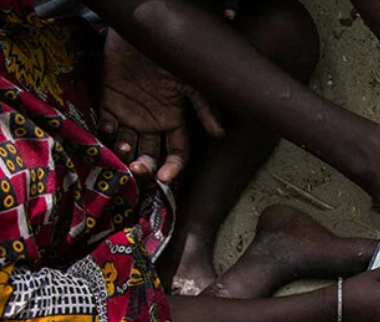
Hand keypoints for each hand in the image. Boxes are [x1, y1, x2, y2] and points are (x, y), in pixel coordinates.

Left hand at [99, 30, 223, 182]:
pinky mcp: (110, 100)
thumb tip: (219, 134)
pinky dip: (105, 132)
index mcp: (174, 119)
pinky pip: (106, 123)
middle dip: (146, 167)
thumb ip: (204, 107)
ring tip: (124, 151)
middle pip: (151, 154)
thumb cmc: (170, 54)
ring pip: (128, 144)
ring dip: (126, 153)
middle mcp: (152, 122)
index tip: (166, 178)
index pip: (177, 152)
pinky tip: (108, 133)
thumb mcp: (191, 81)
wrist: (142, 30)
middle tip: (139, 169)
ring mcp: (130, 113)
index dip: (173, 167)